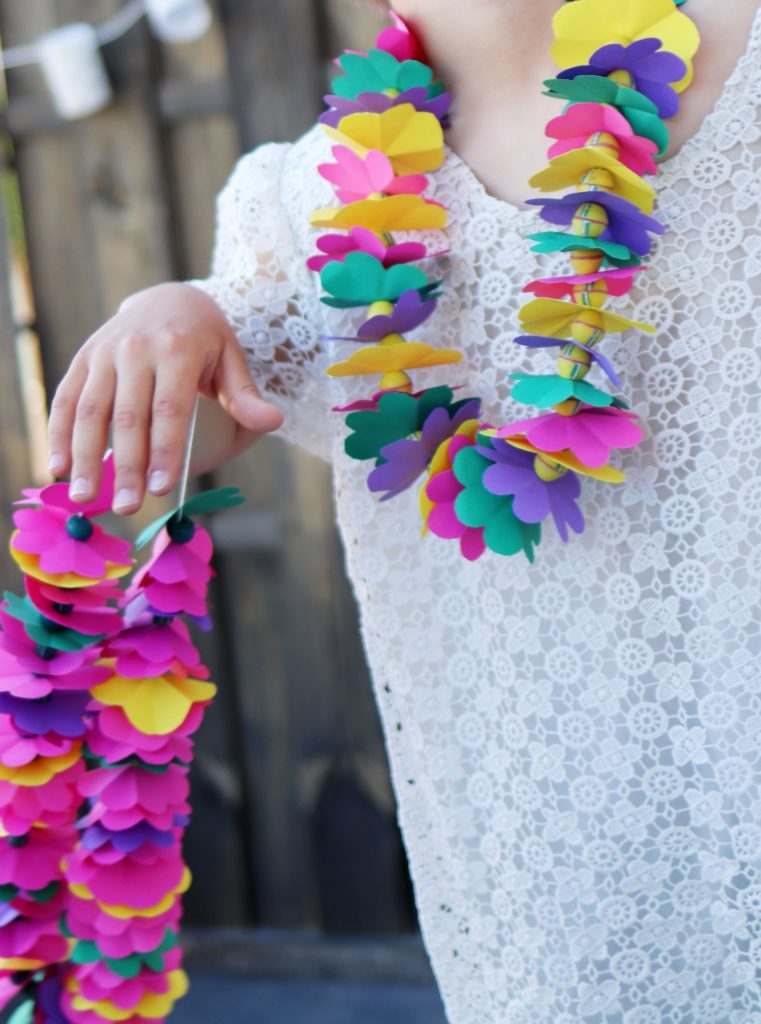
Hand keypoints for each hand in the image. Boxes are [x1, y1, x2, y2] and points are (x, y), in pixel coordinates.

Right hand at [47, 282, 283, 513]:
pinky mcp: (83, 359)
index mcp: (177, 349)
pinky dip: (58, 434)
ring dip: (84, 457)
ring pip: (91, 411)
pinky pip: (66, 399)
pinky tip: (57, 467)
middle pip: (128, 416)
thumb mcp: (232, 360)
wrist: (168, 298)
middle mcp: (136, 348)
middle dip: (127, 466)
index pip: (169, 409)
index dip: (164, 450)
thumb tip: (273, 422)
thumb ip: (245, 395)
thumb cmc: (207, 340)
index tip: (161, 488)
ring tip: (84, 497)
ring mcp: (105, 353)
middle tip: (127, 507)